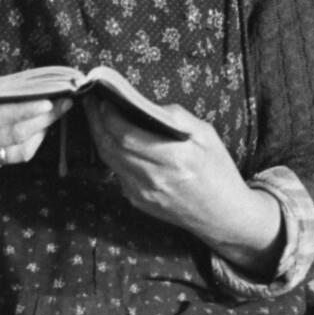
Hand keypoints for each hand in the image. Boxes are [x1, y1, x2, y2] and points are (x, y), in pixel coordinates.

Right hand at [0, 69, 61, 219]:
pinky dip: (23, 143)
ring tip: (54, 114)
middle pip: (13, 135)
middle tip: (65, 103)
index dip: (25, 110)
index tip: (48, 99)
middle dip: (44, 120)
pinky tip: (31, 129)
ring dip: (38, 133)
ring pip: (15, 151)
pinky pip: (7, 159)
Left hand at [83, 93, 281, 268]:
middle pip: (110, 147)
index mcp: (172, 158)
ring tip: (96, 118)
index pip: (126, 135)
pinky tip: (113, 141)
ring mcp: (143, 193)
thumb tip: (149, 105)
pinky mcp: (139, 202)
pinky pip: (117, 174)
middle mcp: (153, 178)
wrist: (223, 215)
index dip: (109, 116)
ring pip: (109, 161)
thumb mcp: (207, 135)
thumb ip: (178, 117)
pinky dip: (112, 155)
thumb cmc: (219, 172)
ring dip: (100, 137)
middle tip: (90, 103)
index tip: (103, 98)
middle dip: (96, 122)